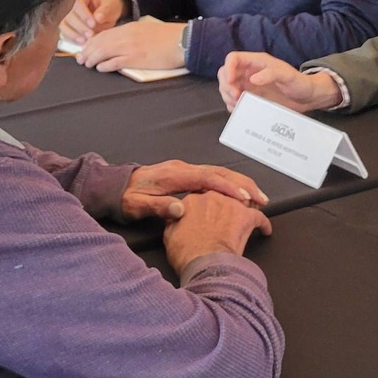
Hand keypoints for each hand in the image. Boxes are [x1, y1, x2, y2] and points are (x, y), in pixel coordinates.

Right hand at [61, 0, 124, 44]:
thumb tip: (98, 17)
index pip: (79, 5)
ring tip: (84, 41)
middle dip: (80, 28)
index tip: (93, 23)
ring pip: (64, 26)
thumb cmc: (109, 6)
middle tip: (91, 34)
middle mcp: (74, 8)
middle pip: (70, 17)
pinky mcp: (71, 29)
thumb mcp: (111, 5)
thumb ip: (105, 10)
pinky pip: (65, 35)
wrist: (109, 13)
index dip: (84, 15)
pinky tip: (81, 44)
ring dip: (73, 35)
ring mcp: (71, 19)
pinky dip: (71, 40)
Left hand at [79, 17, 183, 72]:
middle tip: (80, 58)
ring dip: (92, 58)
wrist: (183, 41)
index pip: (105, 33)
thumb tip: (121, 43)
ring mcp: (130, 47)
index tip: (85, 47)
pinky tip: (100, 68)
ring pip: (104, 51)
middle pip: (101, 42)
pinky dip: (105, 65)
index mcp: (130, 27)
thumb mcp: (147, 31)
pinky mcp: (136, 59)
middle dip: (87, 50)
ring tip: (86, 64)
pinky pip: (115, 62)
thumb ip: (133, 35)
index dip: (92, 41)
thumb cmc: (168, 38)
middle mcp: (127, 35)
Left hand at [120, 161, 267, 222]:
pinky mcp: (186, 174)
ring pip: (219, 172)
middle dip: (243, 184)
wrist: (115, 185)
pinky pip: (213, 176)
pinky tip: (240, 196)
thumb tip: (180, 209)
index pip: (207, 178)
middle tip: (262, 199)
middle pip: (219, 172)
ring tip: (258, 198)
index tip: (245, 199)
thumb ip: (157, 207)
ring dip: (240, 183)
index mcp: (173, 175)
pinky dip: (230, 184)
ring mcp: (185, 169)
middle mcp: (183, 168)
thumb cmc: (125, 198)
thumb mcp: (136, 206)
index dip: (228, 188)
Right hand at [163, 188, 271, 277]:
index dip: (209, 204)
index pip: (203, 195)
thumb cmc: (186, 253)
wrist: (203, 263)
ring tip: (251, 214)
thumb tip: (176, 216)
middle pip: (225, 193)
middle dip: (229, 202)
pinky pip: (259, 217)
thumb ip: (174, 220)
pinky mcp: (246, 217)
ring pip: (244, 200)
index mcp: (192, 200)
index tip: (212, 211)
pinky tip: (265, 230)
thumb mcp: (169, 234)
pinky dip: (263, 223)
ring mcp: (231, 205)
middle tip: (232, 212)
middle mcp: (212, 197)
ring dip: (249, 207)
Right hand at [217, 51, 337, 112]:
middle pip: (225, 74)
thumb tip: (252, 80)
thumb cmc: (299, 83)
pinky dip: (233, 106)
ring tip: (239, 104)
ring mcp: (247, 86)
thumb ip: (271, 74)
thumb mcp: (288, 76)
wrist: (306, 98)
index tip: (232, 82)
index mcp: (256, 62)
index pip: (233, 58)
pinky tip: (241, 109)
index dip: (228, 68)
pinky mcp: (249, 98)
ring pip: (226, 88)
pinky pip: (234, 101)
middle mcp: (248, 72)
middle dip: (226, 86)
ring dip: (227, 97)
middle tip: (236, 97)